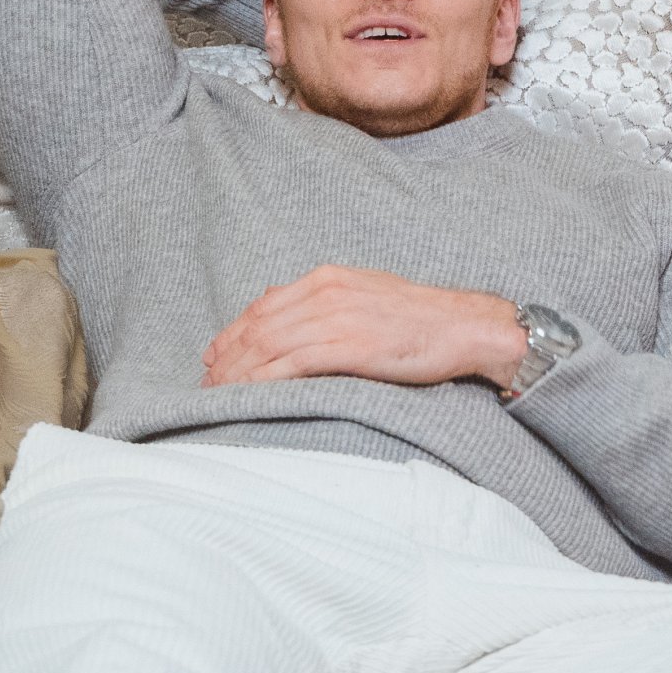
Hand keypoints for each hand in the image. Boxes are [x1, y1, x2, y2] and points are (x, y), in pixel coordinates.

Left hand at [202, 266, 527, 389]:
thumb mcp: (369, 296)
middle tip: (207, 378)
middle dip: (227, 354)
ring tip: (218, 391)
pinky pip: (291, 364)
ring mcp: (336, 319)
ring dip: (237, 371)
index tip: (216, 353)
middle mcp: (326, 293)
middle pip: (259, 324)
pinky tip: (246, 393)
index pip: (265, 304)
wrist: (464, 328)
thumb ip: (330, 303)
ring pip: (268, 345)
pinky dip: (262, 380)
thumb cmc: (422, 319)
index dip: (234, 331)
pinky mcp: (348, 347)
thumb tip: (294, 316)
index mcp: (329, 278)